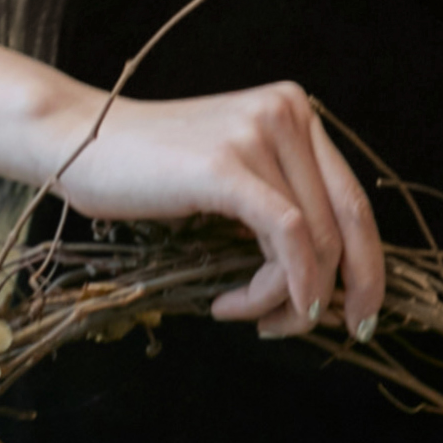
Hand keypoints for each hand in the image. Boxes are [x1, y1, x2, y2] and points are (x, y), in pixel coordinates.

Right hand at [33, 80, 386, 340]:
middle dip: (342, 291)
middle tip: (314, 329)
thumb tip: (325, 283)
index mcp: (295, 112)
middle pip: (347, 223)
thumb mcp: (228, 183)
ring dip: (286, 297)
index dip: (368, 266)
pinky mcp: (229, 165)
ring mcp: (260, 132)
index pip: (354, 202)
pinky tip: (238, 306)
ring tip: (246, 314)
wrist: (74, 141)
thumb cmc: (145, 173)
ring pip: (313, 240)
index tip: (357, 316)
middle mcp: (288, 113)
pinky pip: (286, 238)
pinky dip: (277, 286)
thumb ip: (277, 208)